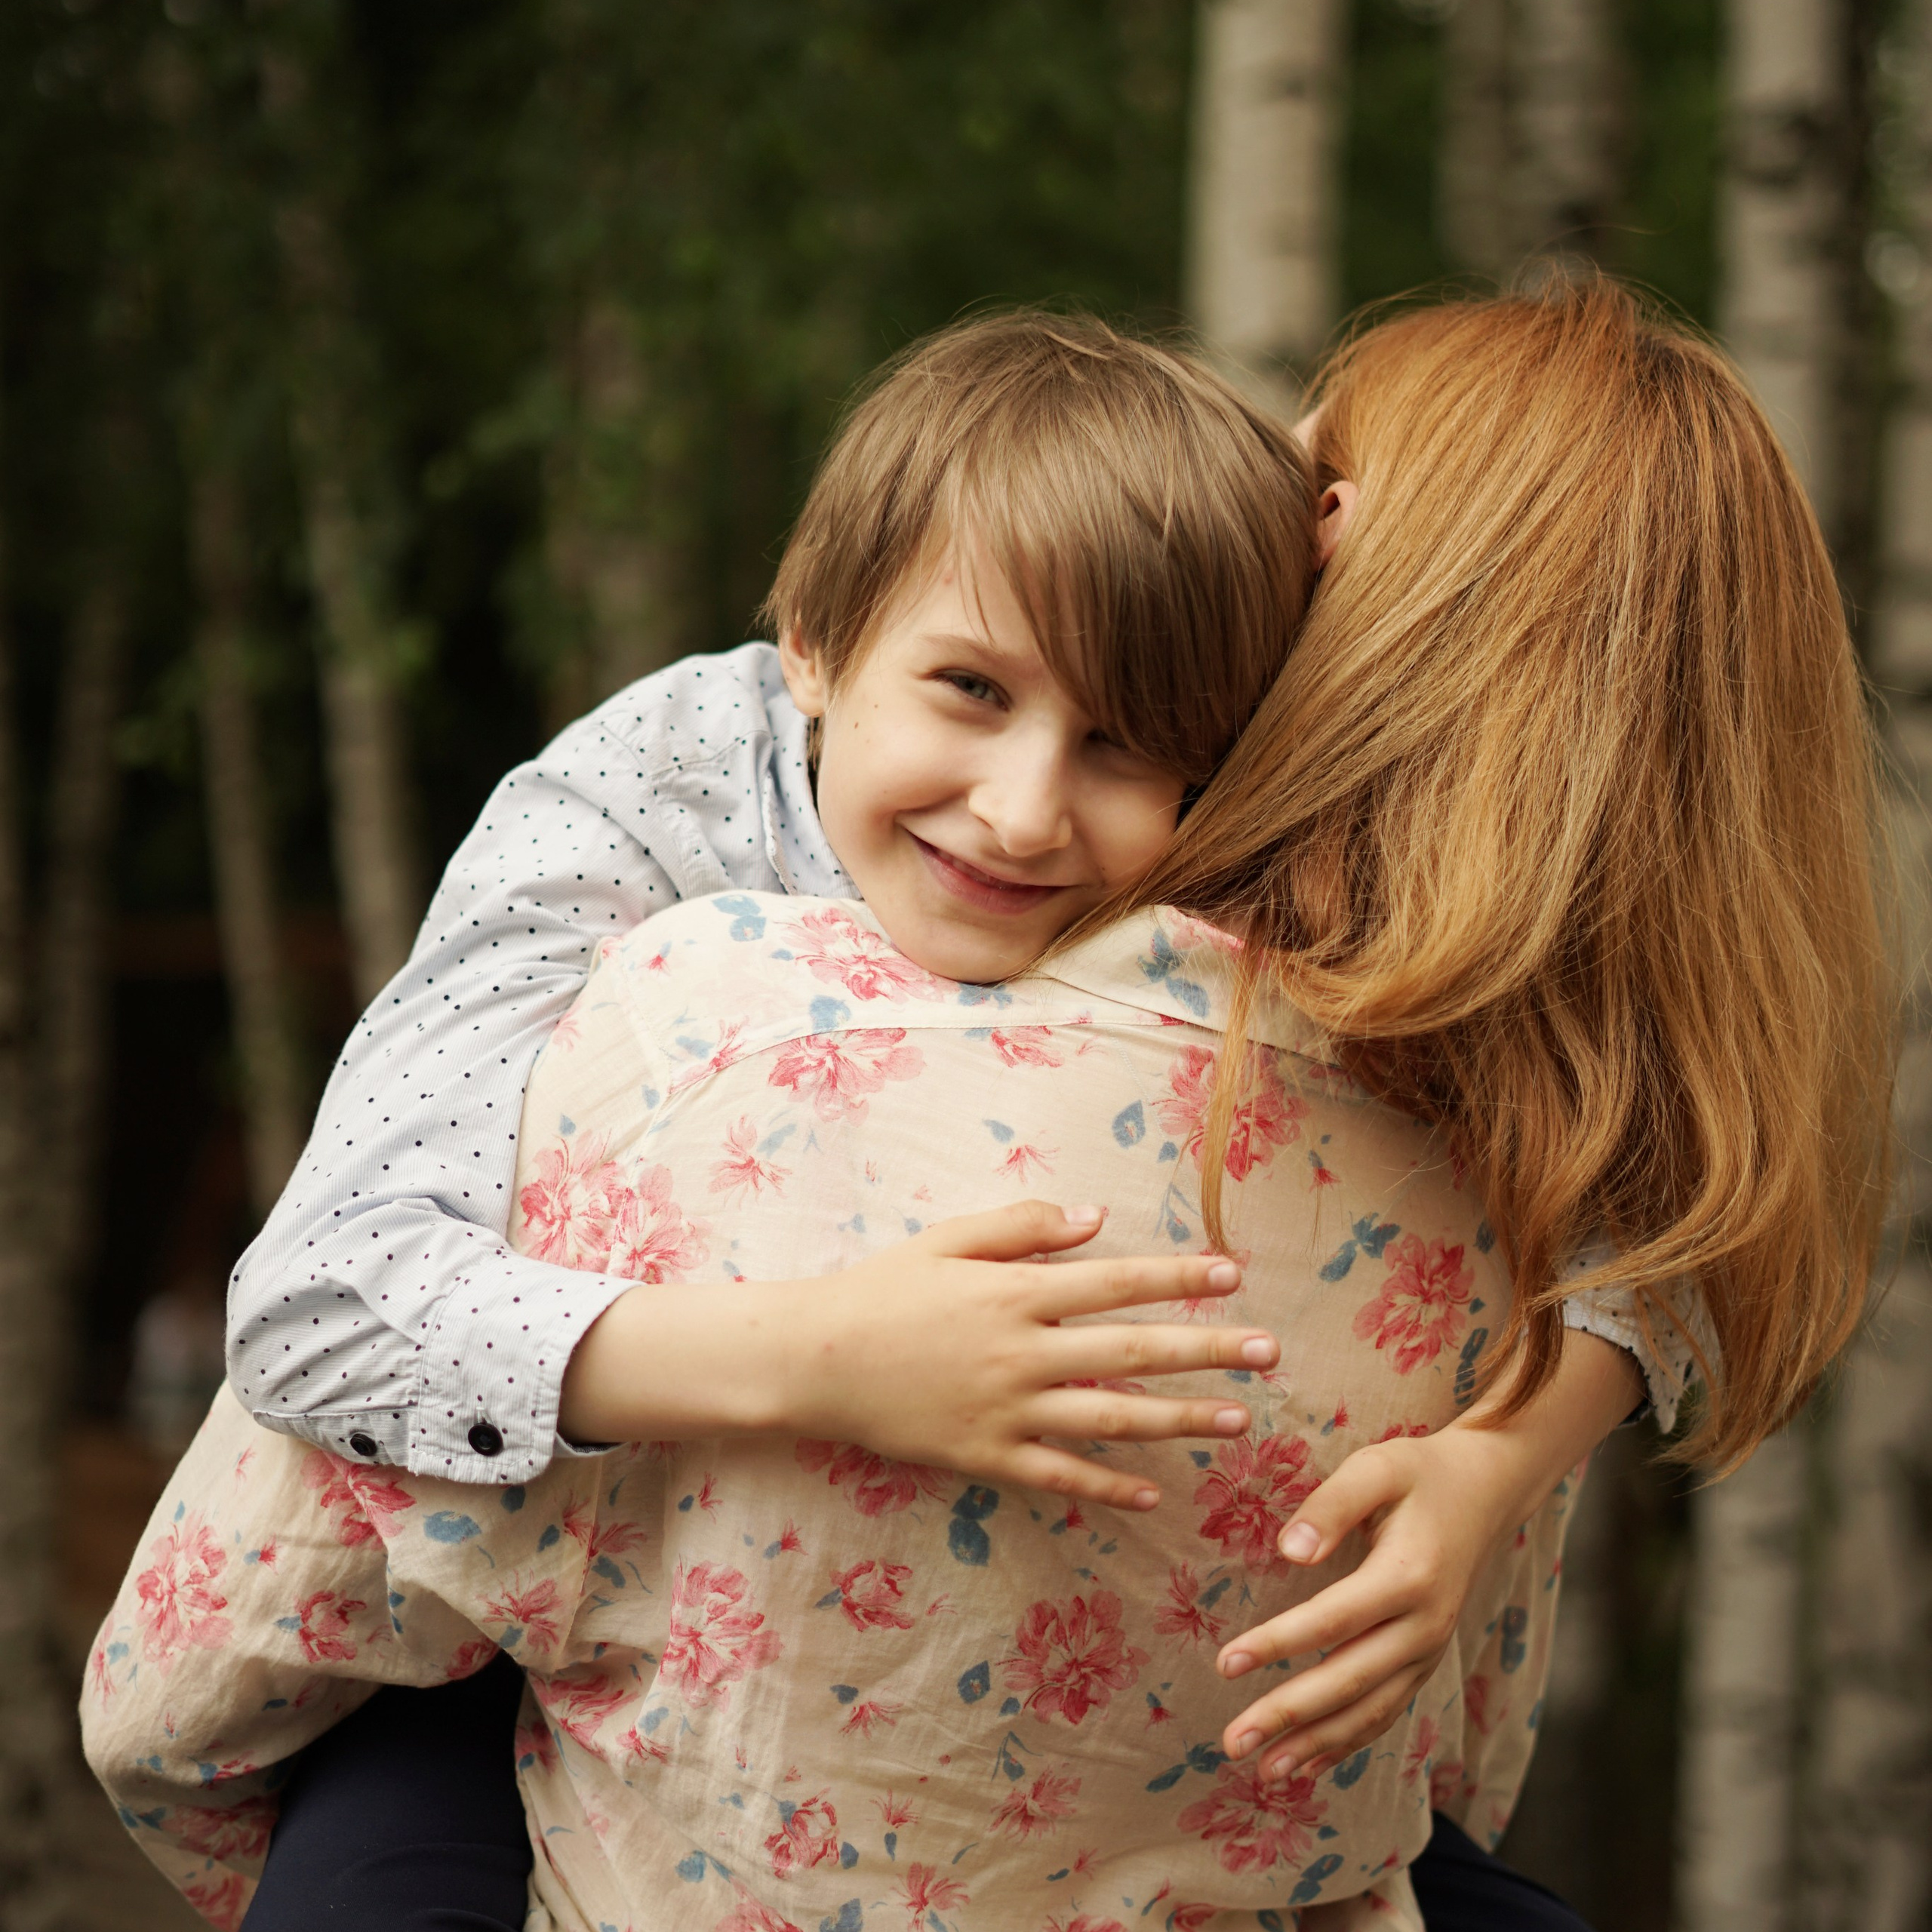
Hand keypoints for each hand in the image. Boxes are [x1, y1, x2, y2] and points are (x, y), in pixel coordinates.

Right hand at [783, 1199, 1278, 1510]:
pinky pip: (1057, 1475)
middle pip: (1130, 1351)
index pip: (1115, 1281)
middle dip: (1205, 1351)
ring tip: (1237, 1420)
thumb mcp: (947, 1240)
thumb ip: (1023, 1227)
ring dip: (1179, 1419)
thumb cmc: (882, 1289)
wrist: (814, 1360)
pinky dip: (1107, 1485)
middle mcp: (1020, 1352)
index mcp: (1015, 1292)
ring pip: (1109, 1418)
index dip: (1176, 1279)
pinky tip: (1153, 1493)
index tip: (1232, 1276)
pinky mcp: (984, 1456)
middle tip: (1269, 1351)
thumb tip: (1097, 1218)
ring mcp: (1005, 1410)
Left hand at [1213, 1427, 1521, 1782]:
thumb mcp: (1376, 1469)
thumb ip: (1331, 1505)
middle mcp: (1424, 1627)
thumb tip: (1288, 1551)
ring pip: (1368, 1711)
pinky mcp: (1425, 1662)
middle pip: (1348, 1682)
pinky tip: (1308, 1765)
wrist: (1485, 1493)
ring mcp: (1428, 1651)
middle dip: (1287, 1717)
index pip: (1332, 1622)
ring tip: (1262, 1774)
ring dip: (1314, 1746)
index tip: (1224, 1664)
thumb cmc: (1419, 1473)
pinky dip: (1347, 1743)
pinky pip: (1386, 1712)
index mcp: (1408, 1577)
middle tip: (1232, 1743)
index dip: (1276, 1645)